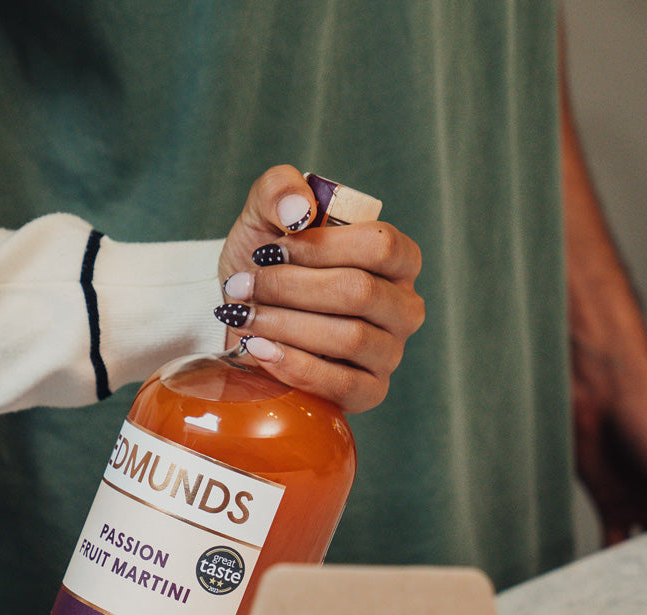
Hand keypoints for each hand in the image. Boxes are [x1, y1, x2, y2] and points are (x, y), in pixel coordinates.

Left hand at [214, 166, 425, 412]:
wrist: (243, 322)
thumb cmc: (265, 267)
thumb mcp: (263, 218)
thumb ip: (279, 190)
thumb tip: (301, 210)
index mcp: (395, 258)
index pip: (380, 245)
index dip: (319, 247)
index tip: (269, 251)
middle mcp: (403, 305)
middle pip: (360, 292)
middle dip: (290, 288)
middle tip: (242, 286)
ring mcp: (391, 352)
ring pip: (350, 337)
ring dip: (285, 325)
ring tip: (244, 316)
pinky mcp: (370, 392)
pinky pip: (343, 385)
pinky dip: (294, 365)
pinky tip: (260, 349)